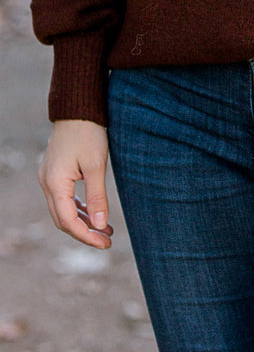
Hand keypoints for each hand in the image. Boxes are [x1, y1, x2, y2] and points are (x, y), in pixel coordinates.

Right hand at [38, 120, 113, 249]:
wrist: (78, 108)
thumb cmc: (88, 132)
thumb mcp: (97, 165)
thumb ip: (97, 196)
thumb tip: (100, 226)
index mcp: (55, 183)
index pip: (68, 221)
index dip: (86, 236)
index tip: (106, 243)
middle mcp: (47, 183)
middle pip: (63, 219)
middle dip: (85, 233)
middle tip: (107, 241)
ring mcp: (49, 178)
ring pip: (63, 210)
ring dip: (83, 222)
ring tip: (106, 231)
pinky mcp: (55, 173)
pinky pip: (64, 199)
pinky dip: (79, 208)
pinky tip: (95, 214)